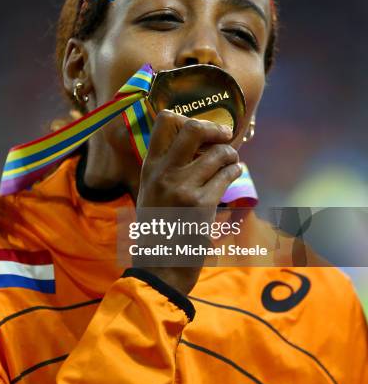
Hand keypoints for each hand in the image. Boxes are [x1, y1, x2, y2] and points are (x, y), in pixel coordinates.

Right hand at [135, 110, 241, 293]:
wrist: (159, 266)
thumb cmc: (158, 229)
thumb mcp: (150, 193)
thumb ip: (165, 168)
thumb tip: (197, 143)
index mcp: (149, 167)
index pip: (164, 121)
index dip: (186, 117)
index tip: (199, 129)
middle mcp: (163, 172)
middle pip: (193, 128)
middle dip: (215, 128)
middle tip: (224, 135)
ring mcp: (182, 187)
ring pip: (218, 153)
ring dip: (231, 155)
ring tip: (231, 161)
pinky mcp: (202, 204)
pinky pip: (227, 175)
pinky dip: (234, 171)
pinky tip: (233, 174)